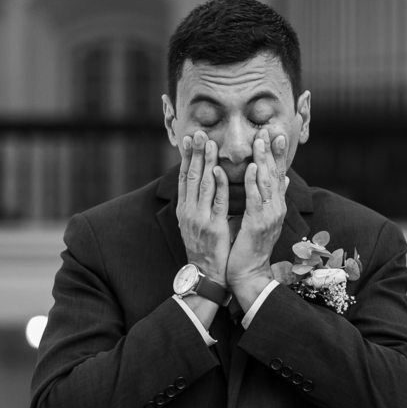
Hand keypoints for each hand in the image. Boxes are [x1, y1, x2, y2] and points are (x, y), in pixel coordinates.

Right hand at [177, 130, 230, 285]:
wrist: (207, 274)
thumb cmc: (206, 249)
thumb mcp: (197, 224)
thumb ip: (200, 204)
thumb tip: (205, 185)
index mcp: (185, 209)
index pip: (185, 177)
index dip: (187, 157)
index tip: (189, 139)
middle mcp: (189, 211)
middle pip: (191, 176)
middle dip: (195, 153)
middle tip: (199, 132)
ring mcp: (200, 218)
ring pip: (203, 184)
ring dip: (206, 162)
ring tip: (210, 143)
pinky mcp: (213, 227)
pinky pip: (218, 201)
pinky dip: (220, 184)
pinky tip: (221, 170)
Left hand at [227, 130, 288, 301]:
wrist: (249, 273)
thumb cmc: (251, 246)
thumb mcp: (262, 218)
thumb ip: (270, 197)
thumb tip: (281, 179)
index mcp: (275, 206)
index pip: (278, 175)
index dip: (277, 154)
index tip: (275, 134)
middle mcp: (276, 209)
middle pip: (275, 174)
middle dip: (272, 151)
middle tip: (270, 130)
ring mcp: (269, 216)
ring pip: (267, 183)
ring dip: (264, 160)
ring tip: (261, 141)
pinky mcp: (258, 224)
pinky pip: (256, 199)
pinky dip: (254, 182)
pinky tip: (253, 167)